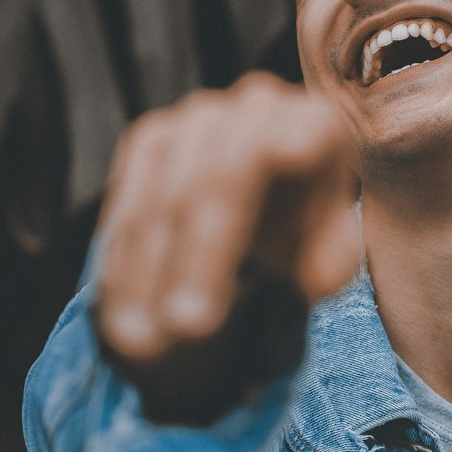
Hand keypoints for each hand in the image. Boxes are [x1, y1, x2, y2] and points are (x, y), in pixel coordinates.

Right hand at [92, 75, 359, 422]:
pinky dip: (123, 262)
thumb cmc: (312, 232)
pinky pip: (126, 203)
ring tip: (138, 345)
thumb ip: (330, 262)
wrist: (283, 202)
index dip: (213, 244)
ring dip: (142, 274)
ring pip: (156, 197)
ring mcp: (198, 118)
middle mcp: (253, 105)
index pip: (250, 166)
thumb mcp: (331, 253)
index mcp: (312, 123)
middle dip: (182, 264)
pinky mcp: (154, 139)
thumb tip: (316, 277)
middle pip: (200, 181)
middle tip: (172, 335)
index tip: (198, 320)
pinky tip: (120, 313)